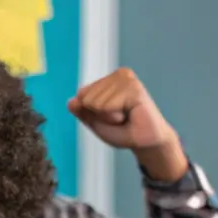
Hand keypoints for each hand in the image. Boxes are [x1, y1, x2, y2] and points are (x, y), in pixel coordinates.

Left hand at [68, 69, 187, 178]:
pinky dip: (115, 118)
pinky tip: (130, 115)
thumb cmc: (124, 131)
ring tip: (125, 117)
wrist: (146, 142)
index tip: (111, 117)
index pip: (81, 95)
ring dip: (109, 118)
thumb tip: (71, 102)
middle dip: (100, 116)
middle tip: (120, 119)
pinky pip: (107, 106)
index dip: (92, 113)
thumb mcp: (97, 123)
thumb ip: (83, 112)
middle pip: (87, 98)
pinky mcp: (133, 87)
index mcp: (108, 80)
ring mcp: (126, 79)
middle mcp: (117, 75)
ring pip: (96, 103)